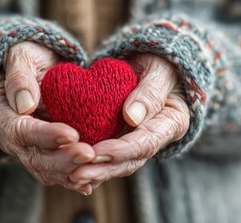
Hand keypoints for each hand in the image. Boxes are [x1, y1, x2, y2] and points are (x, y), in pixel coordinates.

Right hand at [0, 42, 94, 194]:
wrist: (37, 67)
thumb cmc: (28, 57)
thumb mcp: (21, 56)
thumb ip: (19, 77)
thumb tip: (25, 106)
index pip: (18, 130)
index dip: (44, 135)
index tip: (71, 133)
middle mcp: (10, 136)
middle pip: (32, 157)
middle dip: (62, 159)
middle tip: (89, 154)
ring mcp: (26, 147)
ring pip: (45, 169)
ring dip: (70, 172)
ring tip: (95, 169)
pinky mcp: (43, 152)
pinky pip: (56, 171)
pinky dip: (72, 178)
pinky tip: (90, 183)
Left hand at [68, 54, 189, 188]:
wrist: (153, 64)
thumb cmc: (160, 63)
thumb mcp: (160, 70)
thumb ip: (150, 93)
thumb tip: (132, 117)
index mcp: (171, 123)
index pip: (146, 143)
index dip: (121, 150)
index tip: (96, 152)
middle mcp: (154, 137)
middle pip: (130, 161)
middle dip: (103, 169)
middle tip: (77, 174)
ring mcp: (137, 139)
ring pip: (117, 163)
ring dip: (94, 171)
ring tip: (70, 176)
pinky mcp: (121, 137)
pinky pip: (106, 153)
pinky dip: (90, 162)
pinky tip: (70, 169)